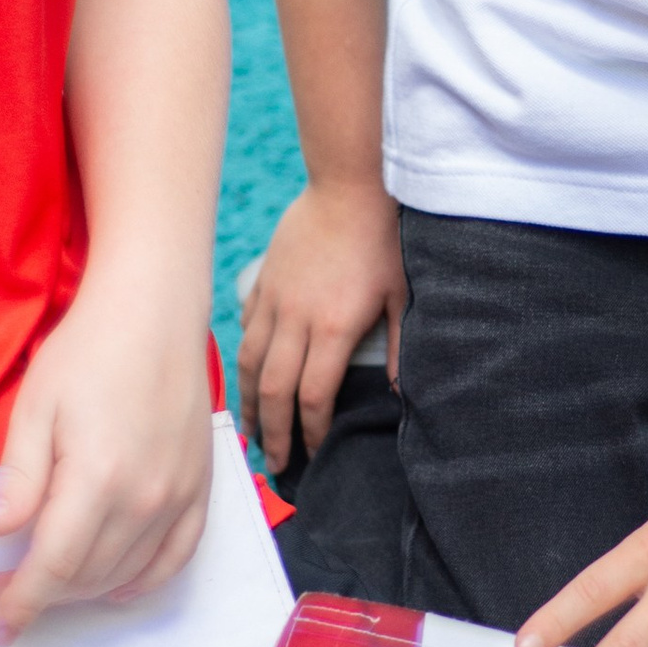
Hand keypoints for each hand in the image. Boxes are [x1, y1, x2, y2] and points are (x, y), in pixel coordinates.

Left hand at [0, 283, 213, 641]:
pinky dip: (145, 581)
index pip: (53, 566)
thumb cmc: (87, 350)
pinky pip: (177, 557)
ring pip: (128, 574)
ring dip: (84, 593)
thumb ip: (19, 479)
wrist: (155, 310)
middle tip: (1, 591)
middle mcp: (145, 498)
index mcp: (97, 479)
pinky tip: (115, 588)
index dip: (22, 601)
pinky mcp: (201, 487)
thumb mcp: (34, 409)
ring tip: (47, 585)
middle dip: (42, 597)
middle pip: (88, 577)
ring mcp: (179, 495)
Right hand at [239, 179, 403, 472]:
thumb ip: (402, 347)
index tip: (314, 450)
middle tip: (274, 461)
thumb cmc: (382, 238)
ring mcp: (274, 299)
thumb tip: (398, 394)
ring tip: (253, 430)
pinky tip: (249, 376)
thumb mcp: (402, 294)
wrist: (348, 184)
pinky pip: (245, 329)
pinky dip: (245, 359)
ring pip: (251, 363)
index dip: (310, 430)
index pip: (312, 395)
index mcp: (333, 328)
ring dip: (250, 402)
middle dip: (273, 431)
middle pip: (275, 390)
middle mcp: (296, 319)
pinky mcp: (264, 282)